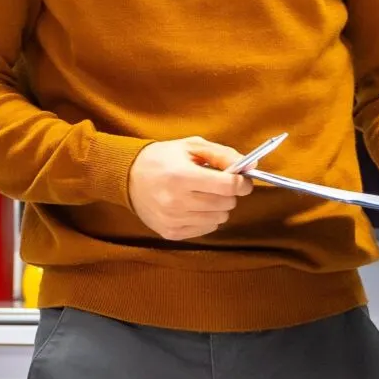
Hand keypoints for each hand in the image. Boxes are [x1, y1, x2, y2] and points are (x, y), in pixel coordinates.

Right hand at [127, 137, 251, 240]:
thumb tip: (251, 166)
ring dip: (217, 206)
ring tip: (203, 195)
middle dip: (227, 193)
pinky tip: (194, 206)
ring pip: (219, 218)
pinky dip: (206, 218)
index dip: (242, 182)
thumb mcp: (191, 146)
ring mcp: (173, 219)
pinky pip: (206, 229)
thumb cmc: (162, 159)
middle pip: (226, 203)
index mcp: (182, 176)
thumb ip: (223, 154)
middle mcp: (176, 201)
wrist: (127, 177)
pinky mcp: (170, 232)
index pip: (228, 186)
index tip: (241, 180)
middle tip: (216, 184)